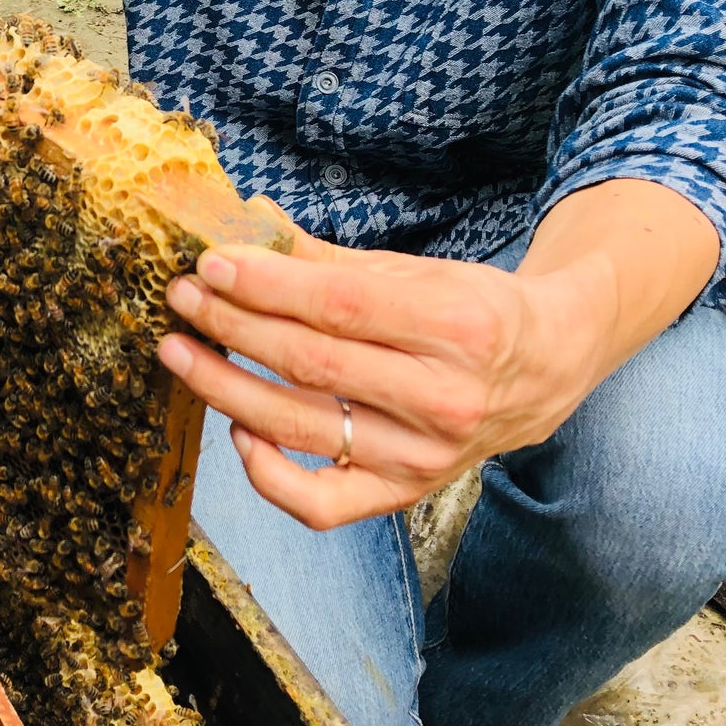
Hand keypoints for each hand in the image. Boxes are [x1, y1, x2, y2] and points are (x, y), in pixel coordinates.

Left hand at [156, 199, 606, 528]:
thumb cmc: (473, 309)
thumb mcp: (415, 270)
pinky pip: (321, 504)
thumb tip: (249, 221)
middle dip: (232, 326)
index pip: (339, 304)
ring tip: (180, 352)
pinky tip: (238, 431)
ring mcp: (425, 455)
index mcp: (455, 324)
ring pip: (302, 427)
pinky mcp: (406, 492)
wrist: (545, 368)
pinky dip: (268, 474)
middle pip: (312, 362)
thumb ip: (327, 256)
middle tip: (183, 298)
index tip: (212, 264)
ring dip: (226, 388)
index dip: (266, 284)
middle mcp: (445, 397)